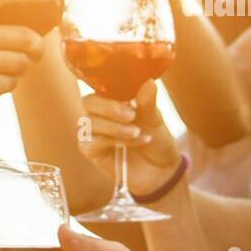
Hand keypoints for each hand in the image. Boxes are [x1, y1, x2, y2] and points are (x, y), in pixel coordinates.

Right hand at [77, 80, 181, 195]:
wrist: (161, 170)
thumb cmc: (156, 140)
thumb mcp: (155, 119)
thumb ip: (148, 102)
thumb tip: (149, 81)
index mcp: (112, 100)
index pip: (100, 87)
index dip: (110, 89)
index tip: (130, 96)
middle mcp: (99, 114)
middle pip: (88, 102)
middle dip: (108, 108)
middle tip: (131, 115)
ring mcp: (93, 132)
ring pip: (90, 123)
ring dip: (115, 127)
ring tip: (137, 132)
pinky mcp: (91, 151)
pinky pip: (93, 142)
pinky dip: (115, 141)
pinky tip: (136, 142)